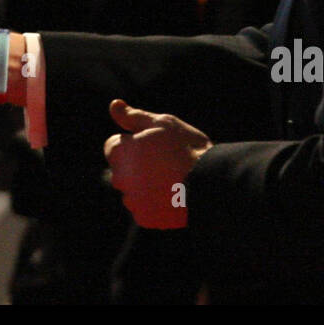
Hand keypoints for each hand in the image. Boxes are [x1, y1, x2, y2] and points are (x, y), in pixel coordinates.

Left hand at [104, 99, 210, 228]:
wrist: (210, 182)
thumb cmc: (185, 147)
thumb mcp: (160, 123)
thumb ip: (133, 117)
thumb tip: (114, 105)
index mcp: (118, 153)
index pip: (113, 145)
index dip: (134, 142)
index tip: (154, 145)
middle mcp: (119, 179)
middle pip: (122, 169)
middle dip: (136, 165)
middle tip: (165, 161)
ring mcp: (132, 201)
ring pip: (133, 190)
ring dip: (145, 185)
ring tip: (172, 179)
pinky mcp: (145, 218)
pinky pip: (145, 208)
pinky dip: (155, 203)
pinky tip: (173, 195)